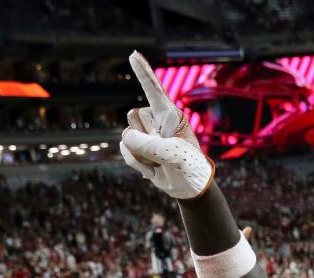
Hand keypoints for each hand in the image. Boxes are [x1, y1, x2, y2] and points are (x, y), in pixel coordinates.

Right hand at [119, 52, 214, 199]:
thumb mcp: (172, 156)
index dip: (143, 71)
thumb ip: (149, 145)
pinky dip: (136, 163)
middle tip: (164, 153)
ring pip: (126, 136)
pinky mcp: (139, 146)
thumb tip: (125, 136)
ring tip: (161, 163)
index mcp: (170, 115)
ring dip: (141, 155)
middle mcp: (157, 120)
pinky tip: (153, 169)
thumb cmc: (188, 168)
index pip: (154, 90)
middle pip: (132, 117)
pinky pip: (124, 149)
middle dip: (143, 138)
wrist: (189, 188)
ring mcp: (147, 133)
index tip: (133, 54)